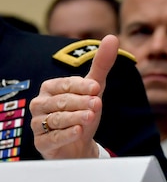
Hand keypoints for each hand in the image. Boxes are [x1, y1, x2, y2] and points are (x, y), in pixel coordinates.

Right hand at [30, 35, 118, 158]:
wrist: (80, 144)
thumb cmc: (83, 111)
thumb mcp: (94, 88)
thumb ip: (101, 64)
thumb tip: (112, 37)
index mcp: (50, 88)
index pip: (65, 84)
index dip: (81, 86)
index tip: (96, 88)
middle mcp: (41, 104)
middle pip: (61, 102)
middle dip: (80, 102)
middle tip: (97, 103)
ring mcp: (38, 124)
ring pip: (57, 119)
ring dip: (75, 117)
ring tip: (90, 116)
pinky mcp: (42, 143)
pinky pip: (52, 138)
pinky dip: (67, 135)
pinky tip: (79, 132)